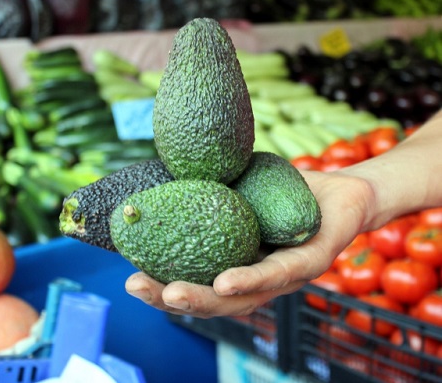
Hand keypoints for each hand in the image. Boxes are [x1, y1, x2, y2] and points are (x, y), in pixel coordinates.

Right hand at [125, 170, 374, 317]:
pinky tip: (225, 281)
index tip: (131, 276)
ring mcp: (285, 277)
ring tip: (172, 294)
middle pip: (213, 300)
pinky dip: (251, 279)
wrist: (344, 187)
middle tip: (137, 287)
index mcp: (239, 264)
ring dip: (204, 298)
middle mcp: (259, 279)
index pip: (197, 283)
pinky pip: (279, 272)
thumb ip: (209, 189)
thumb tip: (163, 174)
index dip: (163, 286)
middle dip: (172, 298)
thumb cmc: (287, 193)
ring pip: (242, 297)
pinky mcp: (311, 263)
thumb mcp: (241, 189)